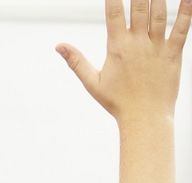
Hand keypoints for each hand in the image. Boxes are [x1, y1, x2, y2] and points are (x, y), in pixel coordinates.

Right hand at [58, 0, 190, 122]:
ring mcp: (158, 47)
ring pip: (160, 14)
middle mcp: (138, 43)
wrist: (145, 118)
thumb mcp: (92, 82)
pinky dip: (186, 11)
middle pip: (139, 8)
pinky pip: (182, 28)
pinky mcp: (174, 54)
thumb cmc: (117, 102)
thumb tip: (58, 45)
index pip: (114, 14)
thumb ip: (76, 61)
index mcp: (117, 48)